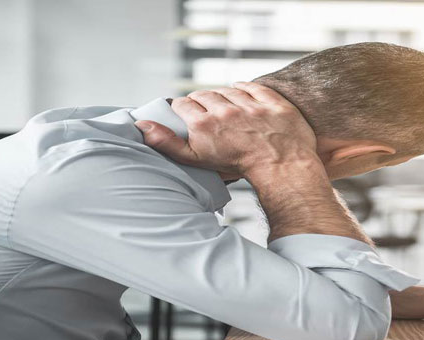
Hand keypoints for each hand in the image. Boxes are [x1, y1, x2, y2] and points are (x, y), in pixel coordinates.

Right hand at [135, 82, 317, 176]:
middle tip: (206, 110)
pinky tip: (242, 93)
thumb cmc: (238, 169)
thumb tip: (142, 125)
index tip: (187, 113)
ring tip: (225, 106)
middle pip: (205, 95)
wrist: (281, 169)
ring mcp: (250, 105)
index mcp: (204, 123)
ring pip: (228, 90)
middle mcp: (225, 110)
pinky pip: (253, 87)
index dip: (183, 108)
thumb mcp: (196, 160)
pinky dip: (245, 88)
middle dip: (202, 101)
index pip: (183, 104)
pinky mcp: (271, 102)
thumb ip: (167, 142)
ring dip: (223, 95)